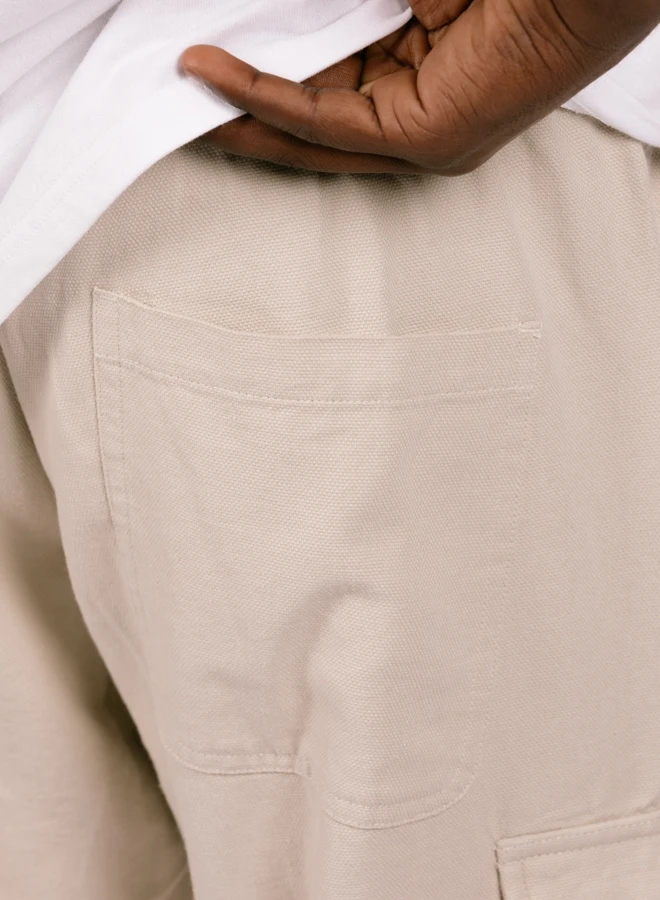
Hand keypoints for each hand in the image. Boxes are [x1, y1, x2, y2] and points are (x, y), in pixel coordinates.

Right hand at [180, 0, 659, 174]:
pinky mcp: (427, 140)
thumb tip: (274, 18)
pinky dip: (265, 101)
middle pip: (308, 125)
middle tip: (175, 98)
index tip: (202, 67)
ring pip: (310, 134)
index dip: (260, 83)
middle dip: (237, 114)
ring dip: (238, 116)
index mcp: (416, 75)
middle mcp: (419, 115)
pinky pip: (326, 123)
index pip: (322, 90)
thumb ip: (331, 9)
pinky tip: (213, 79)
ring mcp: (424, 137)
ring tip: (176, 95)